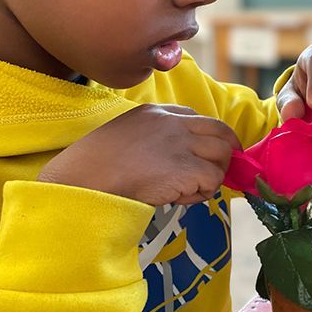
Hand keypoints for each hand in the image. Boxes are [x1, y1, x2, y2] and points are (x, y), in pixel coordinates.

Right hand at [37, 104, 241, 205]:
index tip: (208, 155)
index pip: (197, 118)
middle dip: (227, 152)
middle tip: (218, 173)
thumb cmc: (95, 163)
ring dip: (213, 175)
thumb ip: (153, 139)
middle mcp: (174, 122)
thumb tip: (173, 160)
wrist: (85, 179)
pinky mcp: (185, 168)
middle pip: (220, 131)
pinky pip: (212, 180)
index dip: (209, 138)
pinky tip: (181, 199)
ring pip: (222, 155)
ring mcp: (181, 144)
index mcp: (157, 112)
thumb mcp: (126, 135)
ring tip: (191, 190)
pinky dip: (202, 192)